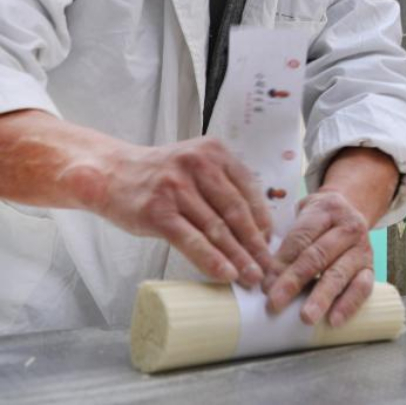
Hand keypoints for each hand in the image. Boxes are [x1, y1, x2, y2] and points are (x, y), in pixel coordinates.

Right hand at [63, 137, 273, 286]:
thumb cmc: (158, 175)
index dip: (263, 220)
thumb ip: (223, 185)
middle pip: (236, 211)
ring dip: (238, 256)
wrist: (109, 173)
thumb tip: (257, 225)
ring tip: (252, 276)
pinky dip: (211, 260)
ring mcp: (177, 188)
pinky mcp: (158, 211)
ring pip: (216, 228)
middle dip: (255, 243)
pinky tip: (226, 274)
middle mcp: (198, 165)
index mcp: (214, 152)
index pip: (248, 190)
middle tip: (269, 267)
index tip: (273, 243)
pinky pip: (191, 240)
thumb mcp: (195, 165)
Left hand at [263, 189, 374, 326]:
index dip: (281, 262)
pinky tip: (334, 320)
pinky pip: (363, 287)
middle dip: (294, 281)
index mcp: (326, 210)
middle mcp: (348, 227)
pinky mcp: (371, 267)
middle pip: (318, 255)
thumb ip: (284, 240)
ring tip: (306, 317)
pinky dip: (349, 304)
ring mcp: (362, 248)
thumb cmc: (319, 220)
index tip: (264, 285)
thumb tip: (263, 276)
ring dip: (322, 297)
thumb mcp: (301, 217)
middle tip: (275, 304)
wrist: (352, 209)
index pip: (301, 237)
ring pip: (340, 273)